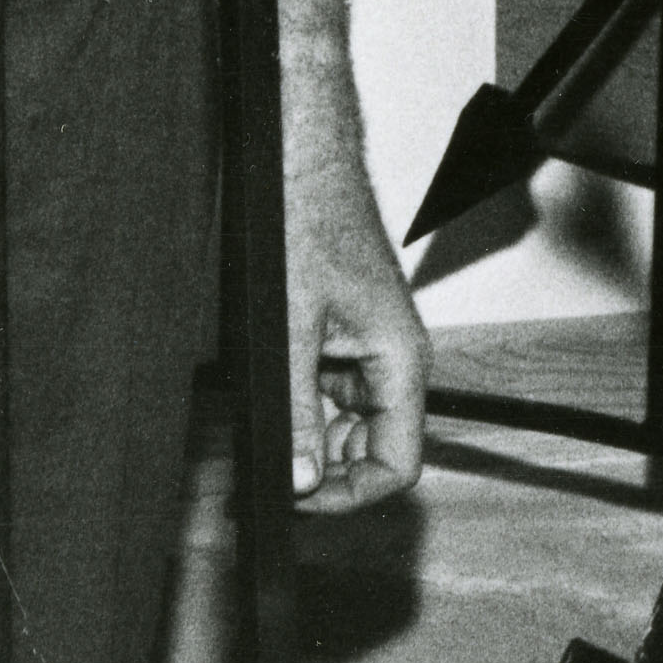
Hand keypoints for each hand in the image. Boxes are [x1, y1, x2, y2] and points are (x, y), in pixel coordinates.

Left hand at [288, 140, 429, 515]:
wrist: (300, 164)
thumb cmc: (307, 221)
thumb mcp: (291, 328)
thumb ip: (298, 410)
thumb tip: (303, 478)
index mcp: (400, 360)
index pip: (397, 464)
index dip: (349, 495)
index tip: (300, 498)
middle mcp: (393, 360)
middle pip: (374, 451)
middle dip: (326, 473)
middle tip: (273, 476)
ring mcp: (368, 350)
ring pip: (347, 426)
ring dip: (309, 440)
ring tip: (263, 440)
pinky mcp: (342, 338)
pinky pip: (329, 394)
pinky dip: (300, 408)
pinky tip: (268, 401)